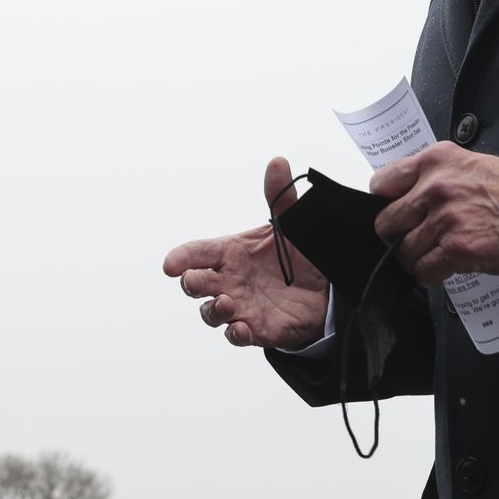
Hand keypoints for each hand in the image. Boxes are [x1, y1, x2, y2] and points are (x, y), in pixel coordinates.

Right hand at [163, 157, 330, 348]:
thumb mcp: (291, 224)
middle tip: (195, 281)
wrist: (327, 288)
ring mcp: (241, 306)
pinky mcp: (257, 329)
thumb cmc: (298, 253)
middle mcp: (229, 280)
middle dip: (191, 284)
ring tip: (226, 304)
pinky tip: (241, 329)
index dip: (181, 258)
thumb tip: (278, 161)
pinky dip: (235, 335)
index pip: (197, 253)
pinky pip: (238, 336)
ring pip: (211, 313)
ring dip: (212, 310)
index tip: (170, 265)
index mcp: (231, 252)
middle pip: (197, 284)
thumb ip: (280, 196)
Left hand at [370, 141, 498, 285]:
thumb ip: (432, 175)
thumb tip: (403, 195)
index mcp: (434, 161)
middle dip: (396, 235)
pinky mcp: (457, 248)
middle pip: (387, 222)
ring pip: (404, 251)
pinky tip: (442, 266)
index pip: (382, 183)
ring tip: (433, 253)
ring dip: (415, 258)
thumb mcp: (465, 164)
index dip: (384, 203)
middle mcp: (436, 187)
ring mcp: (445, 219)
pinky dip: (429, 274)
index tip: (392, 212)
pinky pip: (424, 270)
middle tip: (410, 239)